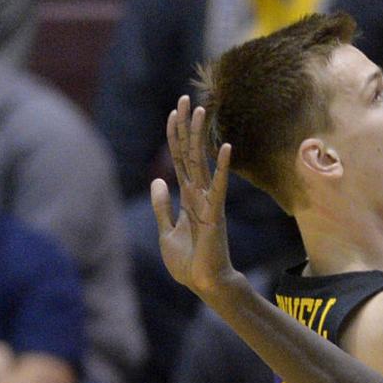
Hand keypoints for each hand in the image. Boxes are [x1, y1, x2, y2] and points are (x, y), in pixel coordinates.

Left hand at [151, 98, 236, 304]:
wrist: (204, 283)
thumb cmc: (188, 262)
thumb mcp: (166, 231)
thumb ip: (162, 206)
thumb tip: (158, 180)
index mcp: (187, 197)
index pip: (179, 159)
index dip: (175, 136)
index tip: (174, 112)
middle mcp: (198, 193)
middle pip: (190, 153)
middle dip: (187, 126)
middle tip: (186, 98)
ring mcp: (208, 201)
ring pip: (200, 162)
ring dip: (200, 135)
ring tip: (200, 110)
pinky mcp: (215, 213)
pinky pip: (218, 186)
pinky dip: (220, 167)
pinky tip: (224, 146)